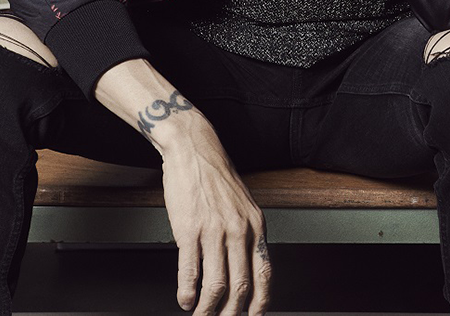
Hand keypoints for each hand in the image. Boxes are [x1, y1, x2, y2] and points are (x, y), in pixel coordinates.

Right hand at [162, 129, 270, 315]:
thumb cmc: (216, 176)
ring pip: (216, 286)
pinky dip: (187, 293)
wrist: (193, 149)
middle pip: (241, 287)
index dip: (260, 302)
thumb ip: (247, 233)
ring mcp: (213, 231)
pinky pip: (190, 272)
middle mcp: (238, 229)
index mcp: (255, 224)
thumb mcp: (242, 204)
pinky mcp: (188, 230)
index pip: (264, 273)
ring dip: (207, 310)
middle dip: (231, 314)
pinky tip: (185, 300)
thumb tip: (247, 267)